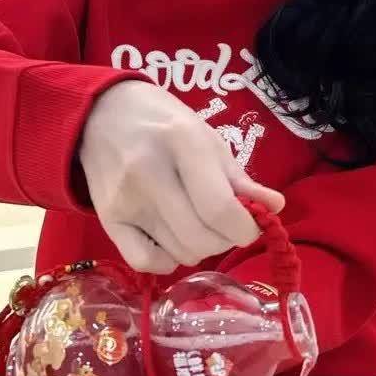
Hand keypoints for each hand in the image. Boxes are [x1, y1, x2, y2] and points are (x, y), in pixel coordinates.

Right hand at [78, 80, 285, 272]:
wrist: (100, 113)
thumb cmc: (163, 123)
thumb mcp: (206, 137)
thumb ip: (240, 177)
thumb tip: (275, 208)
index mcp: (182, 142)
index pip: (220, 208)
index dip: (245, 229)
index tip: (250, 226)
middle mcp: (149, 172)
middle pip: (200, 237)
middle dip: (225, 240)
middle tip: (225, 225)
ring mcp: (125, 199)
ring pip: (179, 253)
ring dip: (200, 248)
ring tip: (198, 225)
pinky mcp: (107, 218)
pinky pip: (145, 262)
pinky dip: (168, 261)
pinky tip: (173, 241)